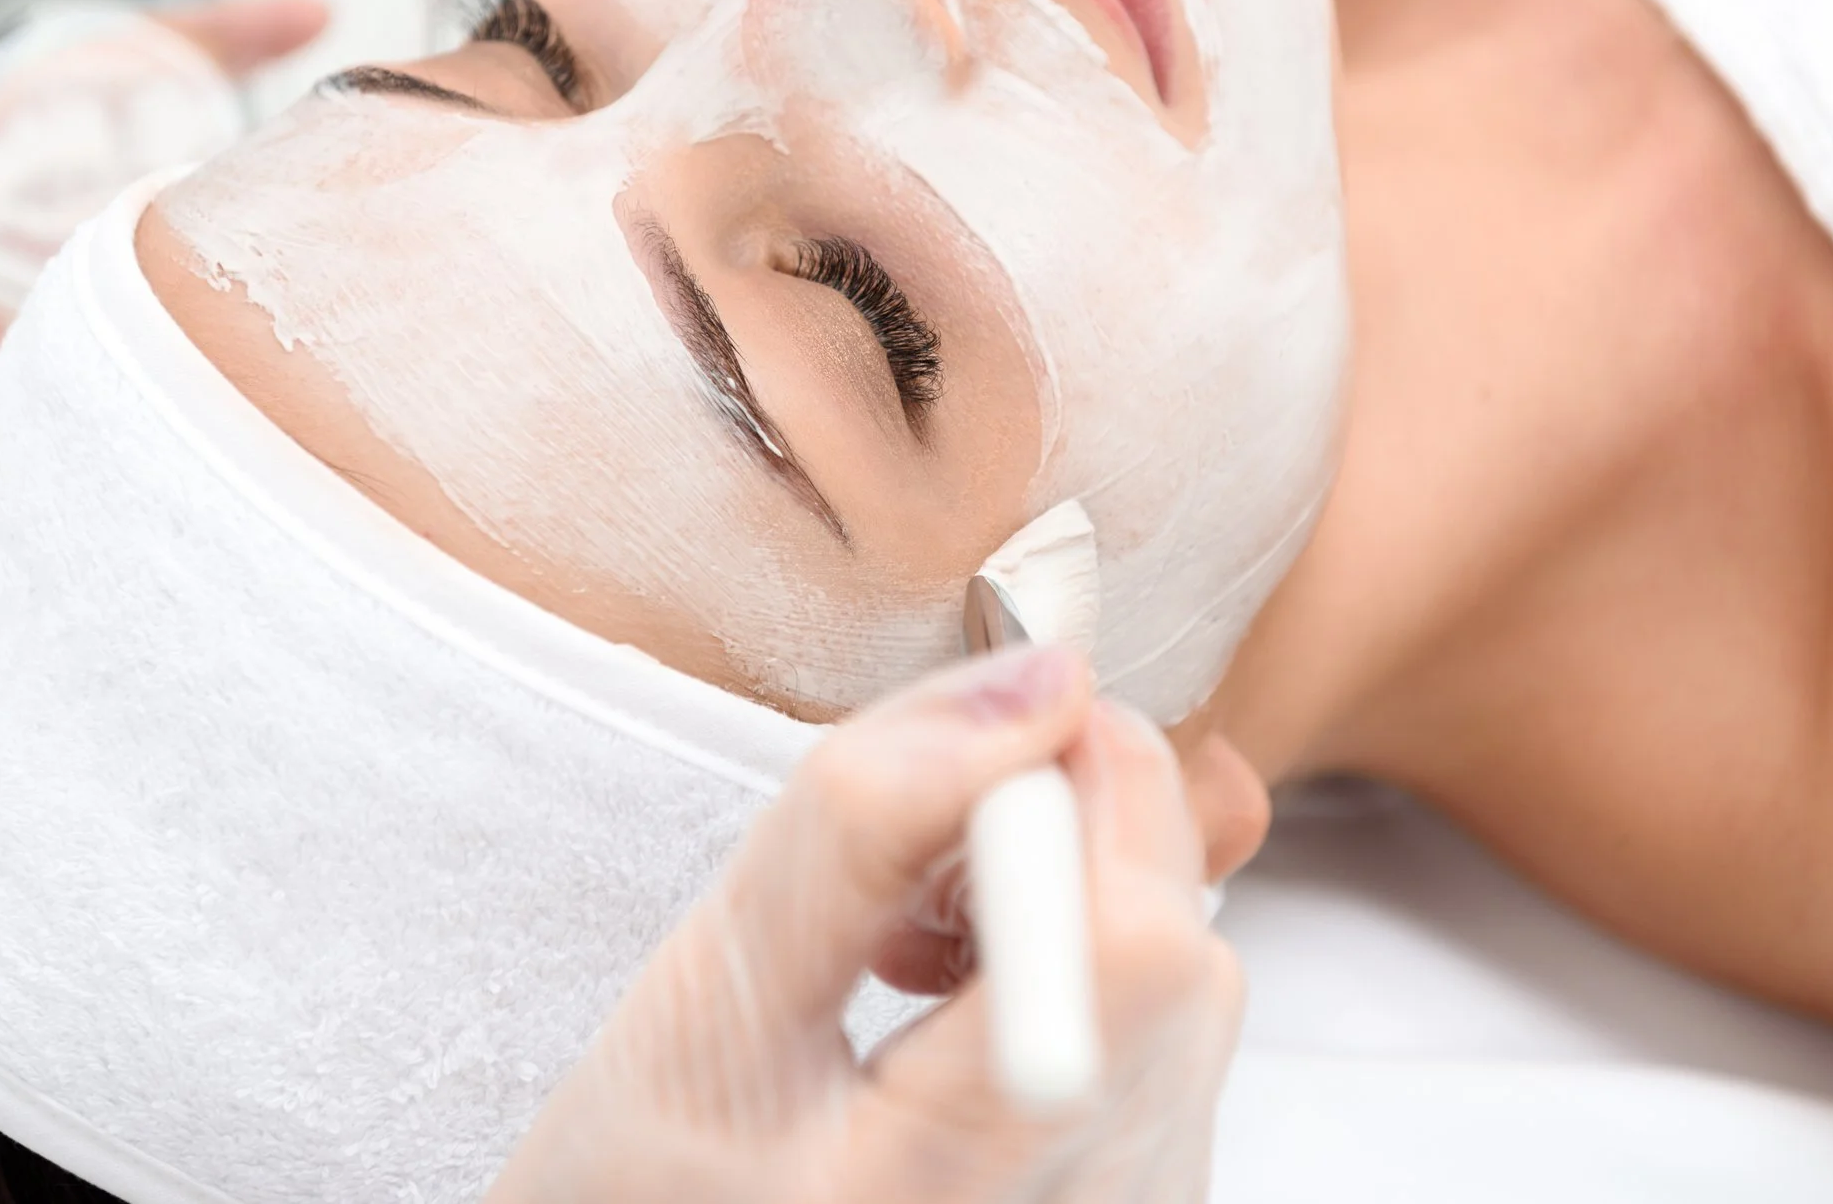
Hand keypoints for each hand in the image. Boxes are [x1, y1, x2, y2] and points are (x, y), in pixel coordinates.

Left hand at [0, 0, 325, 680]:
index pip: (94, 99)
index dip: (200, 45)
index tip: (303, 6)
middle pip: (154, 203)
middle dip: (258, 165)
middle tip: (358, 138)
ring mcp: (3, 371)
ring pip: (151, 313)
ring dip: (224, 281)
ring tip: (319, 243)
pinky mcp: (0, 468)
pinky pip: (109, 426)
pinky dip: (167, 402)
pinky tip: (232, 371)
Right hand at [488, 644, 1242, 1203]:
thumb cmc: (652, 1184)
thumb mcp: (705, 1003)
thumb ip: (860, 834)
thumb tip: (1038, 680)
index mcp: (971, 1180)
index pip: (1137, 941)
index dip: (1070, 790)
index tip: (959, 761)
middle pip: (1176, 931)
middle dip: (1051, 834)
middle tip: (897, 886)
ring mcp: (1145, 1202)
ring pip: (1180, 962)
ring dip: (1057, 897)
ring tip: (905, 955)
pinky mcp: (1149, 1185)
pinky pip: (1168, 1023)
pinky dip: (1070, 965)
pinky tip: (952, 1007)